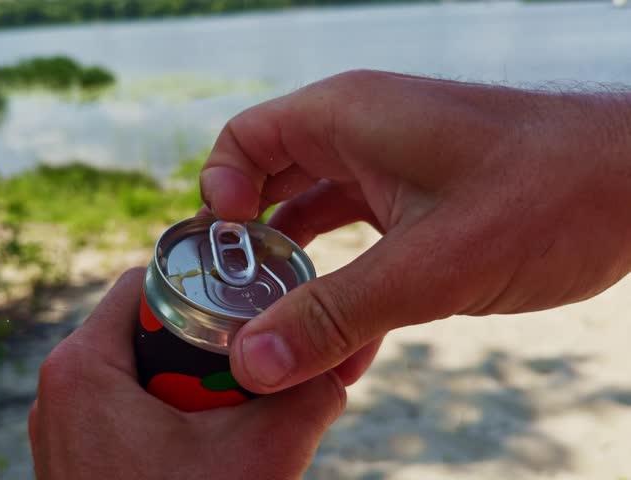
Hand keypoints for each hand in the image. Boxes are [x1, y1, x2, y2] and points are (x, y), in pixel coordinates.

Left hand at [28, 268, 345, 479]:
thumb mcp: (262, 455)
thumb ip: (313, 396)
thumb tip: (344, 358)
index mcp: (82, 367)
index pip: (149, 281)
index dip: (207, 285)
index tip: (252, 308)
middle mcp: (58, 390)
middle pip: (145, 328)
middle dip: (203, 344)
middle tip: (249, 372)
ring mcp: (60, 427)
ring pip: (138, 371)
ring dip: (188, 384)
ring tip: (230, 414)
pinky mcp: (73, 458)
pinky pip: (124, 411)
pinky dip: (166, 416)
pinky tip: (202, 447)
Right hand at [200, 70, 630, 393]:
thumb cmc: (548, 197)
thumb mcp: (429, 267)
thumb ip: (334, 315)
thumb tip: (252, 363)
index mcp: (348, 116)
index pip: (244, 140)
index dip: (219, 195)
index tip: (224, 258)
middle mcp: (360, 131)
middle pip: (269, 178)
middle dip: (250, 242)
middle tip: (238, 302)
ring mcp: (390, 163)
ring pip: (312, 211)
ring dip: (295, 267)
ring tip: (281, 326)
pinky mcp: (417, 197)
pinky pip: (356, 232)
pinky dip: (339, 277)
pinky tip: (338, 332)